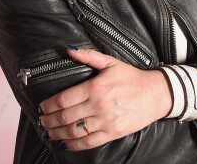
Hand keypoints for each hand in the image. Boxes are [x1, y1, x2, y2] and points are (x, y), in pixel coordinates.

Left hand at [38, 47, 170, 150]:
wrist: (155, 94)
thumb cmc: (132, 78)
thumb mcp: (110, 62)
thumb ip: (88, 56)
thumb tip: (69, 50)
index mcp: (95, 87)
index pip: (64, 99)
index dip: (48, 105)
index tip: (41, 107)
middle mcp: (98, 105)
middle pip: (65, 116)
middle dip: (49, 120)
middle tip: (41, 121)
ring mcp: (105, 121)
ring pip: (74, 131)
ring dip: (57, 133)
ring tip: (48, 133)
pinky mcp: (112, 133)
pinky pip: (88, 142)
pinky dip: (73, 145)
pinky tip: (64, 143)